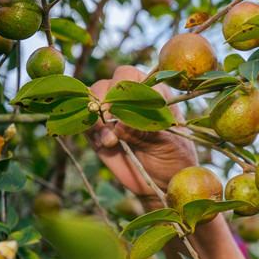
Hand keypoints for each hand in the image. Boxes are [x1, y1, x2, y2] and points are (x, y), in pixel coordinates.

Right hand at [85, 66, 197, 201]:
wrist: (162, 182)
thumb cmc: (174, 158)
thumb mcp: (169, 145)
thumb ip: (146, 133)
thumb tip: (120, 124)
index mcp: (152, 93)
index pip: (130, 76)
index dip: (122, 89)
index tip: (123, 108)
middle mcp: (128, 99)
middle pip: (105, 84)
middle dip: (104, 104)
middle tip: (112, 126)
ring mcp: (110, 114)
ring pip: (90, 101)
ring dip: (95, 120)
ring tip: (110, 141)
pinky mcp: (97, 131)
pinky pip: (83, 123)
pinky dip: (89, 132)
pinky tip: (104, 145)